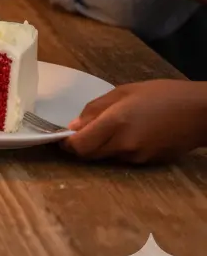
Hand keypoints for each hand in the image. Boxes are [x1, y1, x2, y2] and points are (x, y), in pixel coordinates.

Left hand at [63, 80, 206, 162]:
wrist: (200, 113)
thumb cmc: (161, 94)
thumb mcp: (123, 92)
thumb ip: (95, 110)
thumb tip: (73, 127)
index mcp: (116, 124)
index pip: (81, 145)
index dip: (67, 144)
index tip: (62, 137)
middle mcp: (124, 145)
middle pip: (90, 155)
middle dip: (81, 146)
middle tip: (80, 131)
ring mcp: (138, 157)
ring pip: (106, 157)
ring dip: (99, 146)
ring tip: (109, 126)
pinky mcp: (148, 163)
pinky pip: (123, 158)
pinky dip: (117, 148)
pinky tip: (128, 133)